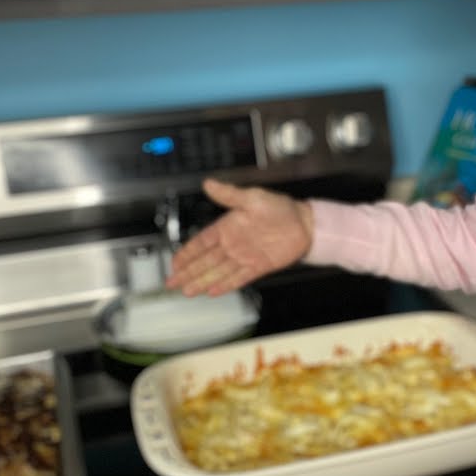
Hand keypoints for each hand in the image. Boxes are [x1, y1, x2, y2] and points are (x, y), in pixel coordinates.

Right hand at [165, 178, 313, 296]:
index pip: (201, 242)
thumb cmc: (279, 207)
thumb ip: (229, 194)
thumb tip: (209, 183)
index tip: (174, 263)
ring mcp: (244, 257)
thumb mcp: (253, 197)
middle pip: (205, 261)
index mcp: (228, 227)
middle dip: (188, 272)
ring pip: (218, 272)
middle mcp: (233, 244)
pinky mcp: (258, 267)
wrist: (304, 223)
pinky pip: (238, 278)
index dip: (187, 253)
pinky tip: (212, 292)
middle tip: (171, 283)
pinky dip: (226, 285)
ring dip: (202, 281)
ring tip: (187, 291)